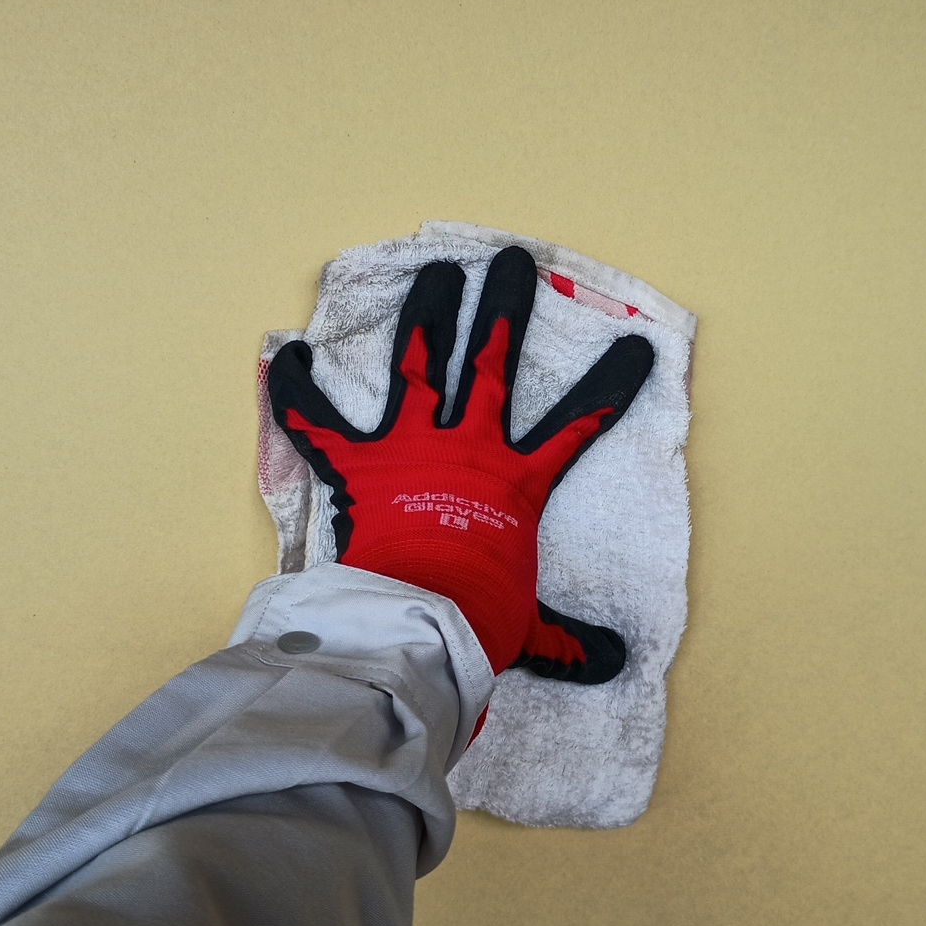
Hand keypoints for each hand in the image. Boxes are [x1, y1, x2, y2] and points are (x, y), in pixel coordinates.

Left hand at [267, 246, 652, 681]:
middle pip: (490, 363)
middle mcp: (467, 446)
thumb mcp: (528, 630)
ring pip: (419, 364)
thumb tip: (612, 665)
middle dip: (503, 311)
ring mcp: (411, 446)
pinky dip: (299, 391)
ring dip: (426, 315)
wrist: (417, 623)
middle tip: (512, 261)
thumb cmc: (478, 620)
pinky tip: (286, 352)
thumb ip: (564, 640)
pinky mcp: (360, 464)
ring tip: (437, 270)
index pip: (576, 426)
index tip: (638, 349)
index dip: (608, 388)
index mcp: (515, 482)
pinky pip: (320, 422)